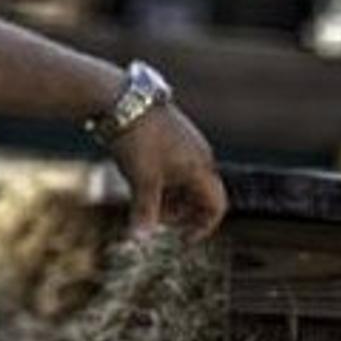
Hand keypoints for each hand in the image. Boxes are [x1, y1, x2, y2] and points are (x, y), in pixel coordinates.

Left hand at [110, 102, 227, 239]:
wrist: (123, 100)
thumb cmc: (138, 140)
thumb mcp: (141, 180)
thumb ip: (144, 212)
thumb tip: (139, 240)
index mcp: (200, 167)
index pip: (217, 205)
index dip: (204, 226)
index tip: (183, 239)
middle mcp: (200, 155)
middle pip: (201, 195)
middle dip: (181, 213)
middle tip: (155, 219)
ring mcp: (186, 143)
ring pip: (186, 180)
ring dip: (171, 198)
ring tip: (145, 202)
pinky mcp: (172, 135)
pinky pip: (176, 166)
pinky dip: (164, 180)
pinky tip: (140, 180)